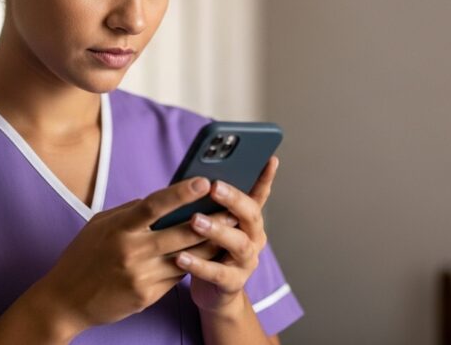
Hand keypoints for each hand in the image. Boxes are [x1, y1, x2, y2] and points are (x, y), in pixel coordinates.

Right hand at [35, 177, 237, 335]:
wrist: (65, 301)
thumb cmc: (83, 257)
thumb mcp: (100, 225)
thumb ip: (130, 212)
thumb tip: (160, 200)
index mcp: (119, 228)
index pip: (154, 205)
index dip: (181, 192)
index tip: (203, 181)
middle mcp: (131, 251)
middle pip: (180, 233)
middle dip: (210, 220)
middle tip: (233, 208)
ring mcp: (140, 275)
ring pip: (186, 256)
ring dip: (210, 243)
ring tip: (230, 230)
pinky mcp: (146, 295)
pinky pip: (177, 276)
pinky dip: (194, 263)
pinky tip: (208, 255)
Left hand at [175, 155, 278, 312]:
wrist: (213, 292)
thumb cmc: (209, 250)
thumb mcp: (211, 223)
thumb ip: (209, 204)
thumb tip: (193, 177)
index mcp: (249, 220)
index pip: (260, 194)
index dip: (266, 177)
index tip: (269, 158)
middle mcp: (254, 237)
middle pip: (251, 214)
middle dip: (233, 199)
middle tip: (214, 187)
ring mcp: (247, 261)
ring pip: (238, 243)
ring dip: (217, 230)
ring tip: (195, 220)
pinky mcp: (233, 282)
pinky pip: (218, 273)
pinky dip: (199, 265)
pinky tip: (181, 257)